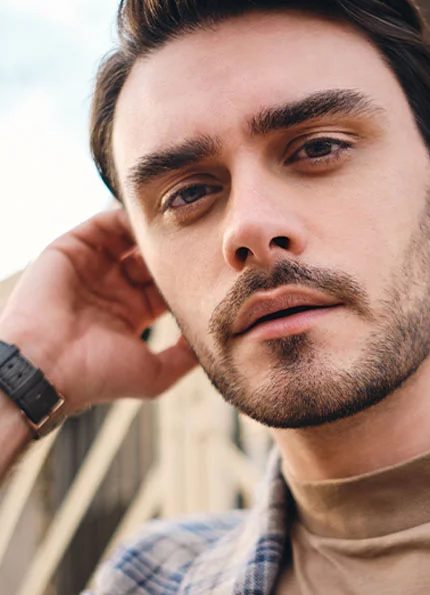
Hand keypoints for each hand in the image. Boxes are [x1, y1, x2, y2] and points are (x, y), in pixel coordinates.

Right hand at [0, 207, 196, 413]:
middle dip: (176, 253)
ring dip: (156, 234)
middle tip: (204, 243)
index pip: (168, 287)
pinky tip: (154, 221)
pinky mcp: (73, 249)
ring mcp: (93, 268)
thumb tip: (213, 338)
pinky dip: (128, 218)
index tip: (216, 271)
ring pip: (132, 239)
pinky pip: (105, 224)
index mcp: (133, 313)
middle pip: (153, 261)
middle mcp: (113, 288)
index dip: (190, 279)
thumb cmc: (99, 376)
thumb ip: (184, 357)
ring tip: (183, 227)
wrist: (48, 366)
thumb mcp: (155, 374)